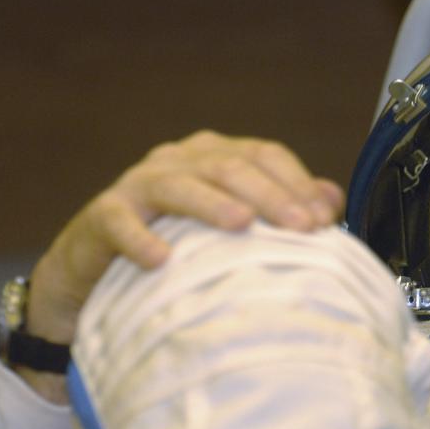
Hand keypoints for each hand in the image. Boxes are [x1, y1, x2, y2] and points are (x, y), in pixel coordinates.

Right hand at [23, 131, 342, 399]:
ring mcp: (138, 184)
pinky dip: (140, 239)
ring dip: (212, 204)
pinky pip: (120, 222)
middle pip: (230, 167)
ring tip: (242, 225)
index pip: (265, 155)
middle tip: (301, 227)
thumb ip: (282, 209)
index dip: (297, 182)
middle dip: (271, 195)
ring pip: (179, 185)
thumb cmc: (179, 246)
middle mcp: (179, 160)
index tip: (324, 218)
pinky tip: (161, 260)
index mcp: (216, 156)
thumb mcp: (233, 228)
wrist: (97, 273)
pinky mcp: (102, 216)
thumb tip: (332, 200)